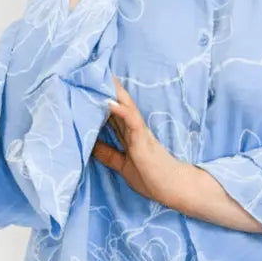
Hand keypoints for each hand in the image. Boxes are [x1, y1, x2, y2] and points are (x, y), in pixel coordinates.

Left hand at [92, 76, 189, 209]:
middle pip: (117, 104)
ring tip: (100, 76)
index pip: (112, 113)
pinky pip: (132, 120)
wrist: (174, 188)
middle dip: (104, 89)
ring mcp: (139, 132)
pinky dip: (120, 110)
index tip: (86, 87)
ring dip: (112, 92)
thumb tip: (90, 146)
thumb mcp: (123, 165)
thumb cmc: (152, 178)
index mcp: (129, 134)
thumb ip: (109, 155)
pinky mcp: (143, 139)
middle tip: (90, 72)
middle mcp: (134, 128)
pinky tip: (109, 101)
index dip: (99, 100)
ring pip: (124, 106)